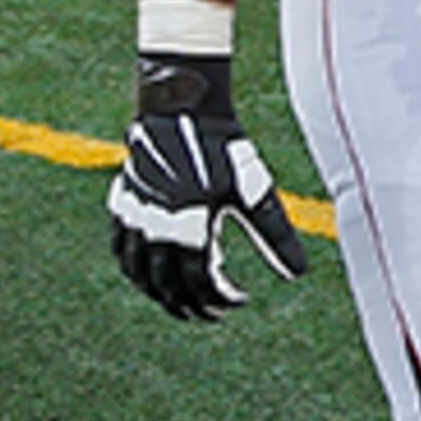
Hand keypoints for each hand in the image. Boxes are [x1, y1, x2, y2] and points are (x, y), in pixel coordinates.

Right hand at [108, 53, 307, 319]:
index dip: (221, 300)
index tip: (239, 299)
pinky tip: (152, 273)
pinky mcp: (123, 204)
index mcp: (189, 227)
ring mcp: (134, 217)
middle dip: (191, 306)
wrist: (183, 106)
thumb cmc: (223, 148)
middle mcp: (156, 228)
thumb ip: (276, 237)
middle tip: (212, 313)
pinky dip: (135, 270)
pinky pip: (121, 250)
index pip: (201, 284)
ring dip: (160, 295)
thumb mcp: (254, 193)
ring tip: (182, 302)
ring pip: (139, 274)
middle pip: (168, 287)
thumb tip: (299, 274)